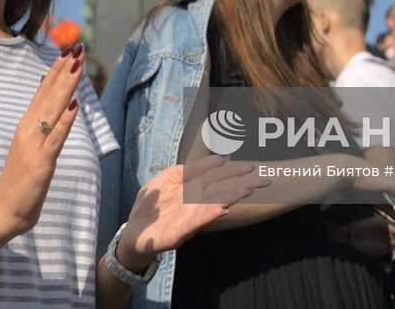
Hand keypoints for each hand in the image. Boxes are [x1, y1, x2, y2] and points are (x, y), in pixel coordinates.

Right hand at [0, 45, 84, 234]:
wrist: (5, 210)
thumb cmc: (20, 179)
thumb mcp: (31, 146)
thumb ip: (42, 126)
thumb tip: (58, 104)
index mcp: (27, 125)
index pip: (43, 91)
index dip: (56, 70)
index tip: (68, 50)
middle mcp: (29, 130)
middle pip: (49, 95)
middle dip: (64, 71)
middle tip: (76, 47)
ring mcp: (34, 145)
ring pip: (53, 110)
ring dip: (66, 87)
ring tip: (76, 65)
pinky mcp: (41, 163)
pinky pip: (56, 138)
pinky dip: (65, 121)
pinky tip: (74, 106)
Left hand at [116, 155, 267, 268]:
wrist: (133, 232)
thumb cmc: (151, 205)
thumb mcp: (167, 179)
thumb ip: (189, 170)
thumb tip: (217, 161)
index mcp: (192, 190)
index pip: (216, 178)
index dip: (232, 172)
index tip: (250, 167)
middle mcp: (194, 204)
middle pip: (220, 192)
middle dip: (240, 186)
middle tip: (262, 180)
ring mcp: (188, 219)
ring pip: (212, 206)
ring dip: (229, 198)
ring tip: (246, 191)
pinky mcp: (178, 233)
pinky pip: (195, 223)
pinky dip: (208, 216)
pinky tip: (221, 209)